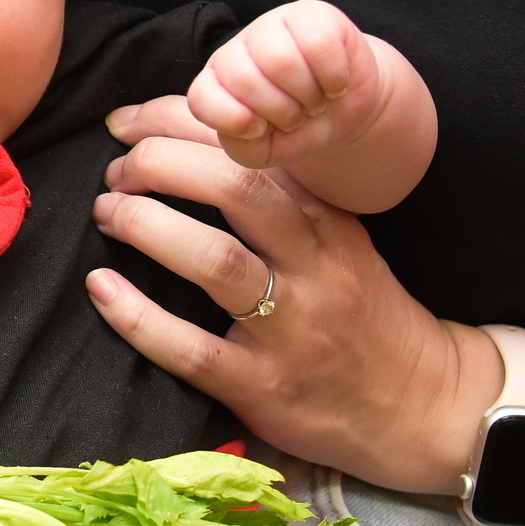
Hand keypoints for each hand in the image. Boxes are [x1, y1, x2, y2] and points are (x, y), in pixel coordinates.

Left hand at [86, 132, 503, 494]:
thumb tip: (186, 143)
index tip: (129, 121)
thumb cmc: (361, 310)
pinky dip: (138, 316)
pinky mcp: (263, 386)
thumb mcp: (339, 240)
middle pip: (237, 190)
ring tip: (109, 211)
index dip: (180, 124)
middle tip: (117, 169)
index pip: (253, 151)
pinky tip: (101, 288)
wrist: (423, 404)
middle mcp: (314, 265)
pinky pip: (191, 348)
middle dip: (162, 164)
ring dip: (147, 225)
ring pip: (215, 260)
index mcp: (327, 219)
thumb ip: (281, 196)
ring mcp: (290, 328)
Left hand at [186, 0, 388, 169]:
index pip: (201, 97)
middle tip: (298, 116)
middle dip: (282, 111)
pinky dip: (333, 77)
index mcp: (216, 82)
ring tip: (316, 100)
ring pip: (281, 61)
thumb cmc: (296, 129)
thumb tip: (247, 122)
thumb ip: (242, 147)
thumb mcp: (265, 151)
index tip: (261, 130)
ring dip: (309, 95)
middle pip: (244, 80)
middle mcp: (238, 49)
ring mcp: (272, 26)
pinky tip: (334, 82)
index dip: (233, 120)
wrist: (343, 110)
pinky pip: (319, 44)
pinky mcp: (312, 14)